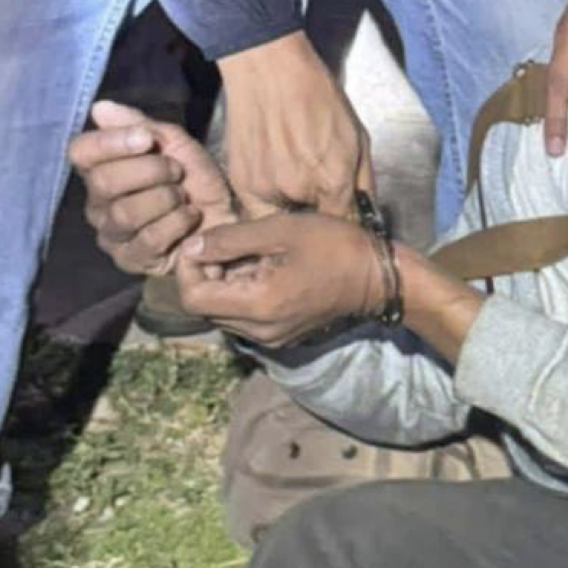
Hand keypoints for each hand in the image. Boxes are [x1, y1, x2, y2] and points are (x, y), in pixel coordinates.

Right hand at [69, 100, 236, 275]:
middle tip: (177, 172)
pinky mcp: (131, 260)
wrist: (229, 215)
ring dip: (165, 199)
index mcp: (102, 169)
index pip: (82, 152)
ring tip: (184, 196)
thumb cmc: (198, 179)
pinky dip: (177, 223)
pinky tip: (190, 217)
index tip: (148, 140)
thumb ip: (140, 125)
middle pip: (103, 182)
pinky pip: (148, 239)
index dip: (111, 143)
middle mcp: (99, 203)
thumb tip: (100, 108)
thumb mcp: (176, 144)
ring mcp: (112, 234)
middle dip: (149, 171)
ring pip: (125, 213)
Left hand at [176, 214, 382, 346]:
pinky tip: (264, 268)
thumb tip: (191, 247)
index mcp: (257, 306)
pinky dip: (243, 292)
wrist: (380, 278)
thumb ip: (231, 239)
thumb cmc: (335, 247)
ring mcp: (271, 337)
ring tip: (248, 253)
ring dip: (224, 282)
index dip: (187, 268)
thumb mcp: (281, 231)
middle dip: (206, 272)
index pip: (193, 297)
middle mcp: (258, 330)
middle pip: (205, 307)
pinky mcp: (281, 335)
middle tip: (226, 242)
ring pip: (224, 312)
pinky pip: (245, 317)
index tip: (203, 241)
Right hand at [218, 31, 372, 216]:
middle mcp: (299, 189)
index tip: (344, 215)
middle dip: (319, 213)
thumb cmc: (317, 95)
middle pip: (314, 224)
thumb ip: (364, 182)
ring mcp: (265, 188)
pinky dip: (269, 198)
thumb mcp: (358, 136)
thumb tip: (369, 215)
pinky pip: (259, 209)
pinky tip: (274, 170)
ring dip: (292, 206)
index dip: (345, 221)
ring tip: (292, 171)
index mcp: (333, 179)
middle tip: (315, 185)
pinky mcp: (241, 183)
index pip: (344, 225)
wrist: (269, 68)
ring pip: (286, 217)